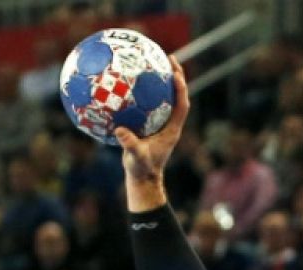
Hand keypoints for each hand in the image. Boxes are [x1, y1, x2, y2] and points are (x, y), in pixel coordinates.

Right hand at [114, 55, 190, 194]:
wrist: (143, 179)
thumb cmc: (142, 169)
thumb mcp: (136, 157)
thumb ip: (130, 145)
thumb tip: (121, 132)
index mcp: (172, 130)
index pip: (182, 105)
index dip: (181, 89)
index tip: (175, 73)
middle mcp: (170, 124)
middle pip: (178, 95)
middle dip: (176, 76)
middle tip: (169, 58)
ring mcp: (162, 124)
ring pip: (166, 98)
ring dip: (163, 81)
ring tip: (155, 63)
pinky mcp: (152, 125)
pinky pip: (151, 104)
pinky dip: (146, 92)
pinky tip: (133, 82)